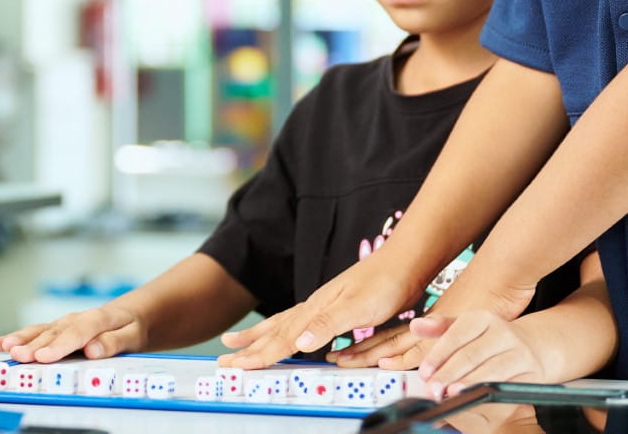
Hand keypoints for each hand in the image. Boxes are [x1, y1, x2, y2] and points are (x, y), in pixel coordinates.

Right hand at [0, 305, 147, 363]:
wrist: (126, 315)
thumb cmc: (129, 327)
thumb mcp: (131, 335)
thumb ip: (113, 342)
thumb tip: (93, 349)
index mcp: (97, 319)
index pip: (76, 333)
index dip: (59, 345)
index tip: (45, 357)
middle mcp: (75, 319)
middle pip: (52, 334)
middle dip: (34, 345)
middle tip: (18, 355)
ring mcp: (62, 324)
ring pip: (38, 332)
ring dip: (19, 339)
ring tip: (3, 347)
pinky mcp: (53, 330)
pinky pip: (32, 332)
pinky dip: (12, 336)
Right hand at [218, 249, 421, 368]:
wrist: (405, 261)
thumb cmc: (386, 284)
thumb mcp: (359, 308)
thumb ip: (329, 324)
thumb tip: (298, 342)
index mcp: (317, 309)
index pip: (283, 338)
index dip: (259, 354)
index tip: (236, 366)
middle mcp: (315, 306)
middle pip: (275, 330)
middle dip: (248, 346)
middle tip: (223, 358)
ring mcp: (323, 304)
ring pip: (283, 324)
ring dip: (259, 336)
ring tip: (238, 342)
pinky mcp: (334, 306)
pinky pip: (297, 321)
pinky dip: (283, 331)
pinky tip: (285, 334)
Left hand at [413, 310, 553, 398]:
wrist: (531, 348)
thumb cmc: (489, 340)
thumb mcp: (465, 328)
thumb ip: (439, 327)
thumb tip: (416, 325)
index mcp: (483, 318)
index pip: (457, 334)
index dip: (439, 354)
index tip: (424, 372)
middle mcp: (502, 333)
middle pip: (472, 354)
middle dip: (449, 374)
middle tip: (432, 389)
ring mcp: (519, 354)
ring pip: (492, 371)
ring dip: (470, 385)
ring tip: (451, 395)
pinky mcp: (530, 375)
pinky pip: (508, 388)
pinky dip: (490, 397)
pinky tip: (476, 402)